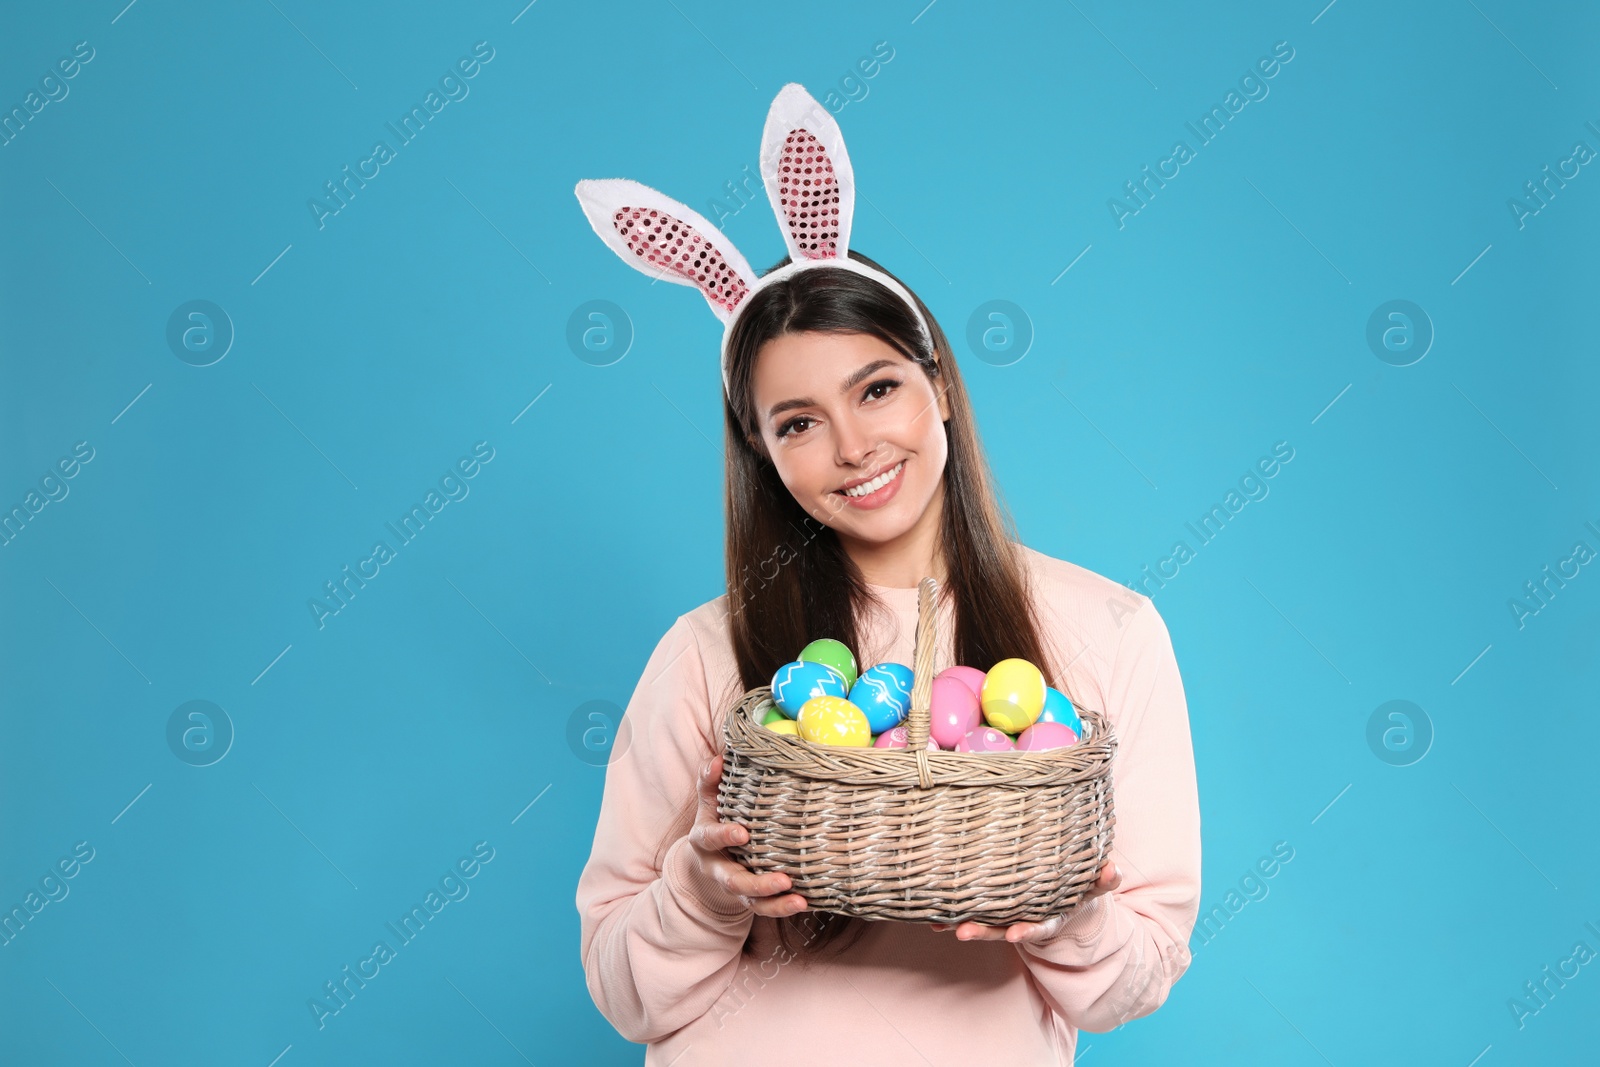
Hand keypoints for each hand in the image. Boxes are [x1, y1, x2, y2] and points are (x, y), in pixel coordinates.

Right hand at [687, 755, 807, 918]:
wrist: (707, 858)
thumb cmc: (715, 819)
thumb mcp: (708, 800)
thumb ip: (710, 780)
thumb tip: (719, 759)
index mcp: (703, 840)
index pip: (710, 838)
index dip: (724, 836)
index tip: (743, 833)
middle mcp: (716, 867)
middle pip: (732, 881)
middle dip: (756, 883)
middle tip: (782, 879)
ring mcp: (733, 886)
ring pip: (751, 901)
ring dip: (774, 903)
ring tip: (798, 900)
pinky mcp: (749, 898)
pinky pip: (764, 908)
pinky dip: (781, 908)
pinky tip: (802, 903)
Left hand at [929, 862, 1121, 942]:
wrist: (1065, 908)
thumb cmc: (1076, 889)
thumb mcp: (1093, 888)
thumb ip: (1104, 881)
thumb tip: (1114, 869)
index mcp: (1050, 917)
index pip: (1040, 926)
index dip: (1028, 930)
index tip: (1016, 934)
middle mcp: (1026, 921)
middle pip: (1002, 929)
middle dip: (983, 932)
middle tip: (962, 932)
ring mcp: (1008, 918)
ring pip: (983, 924)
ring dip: (963, 924)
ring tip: (941, 926)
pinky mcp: (992, 912)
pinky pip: (971, 913)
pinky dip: (951, 916)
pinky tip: (930, 917)